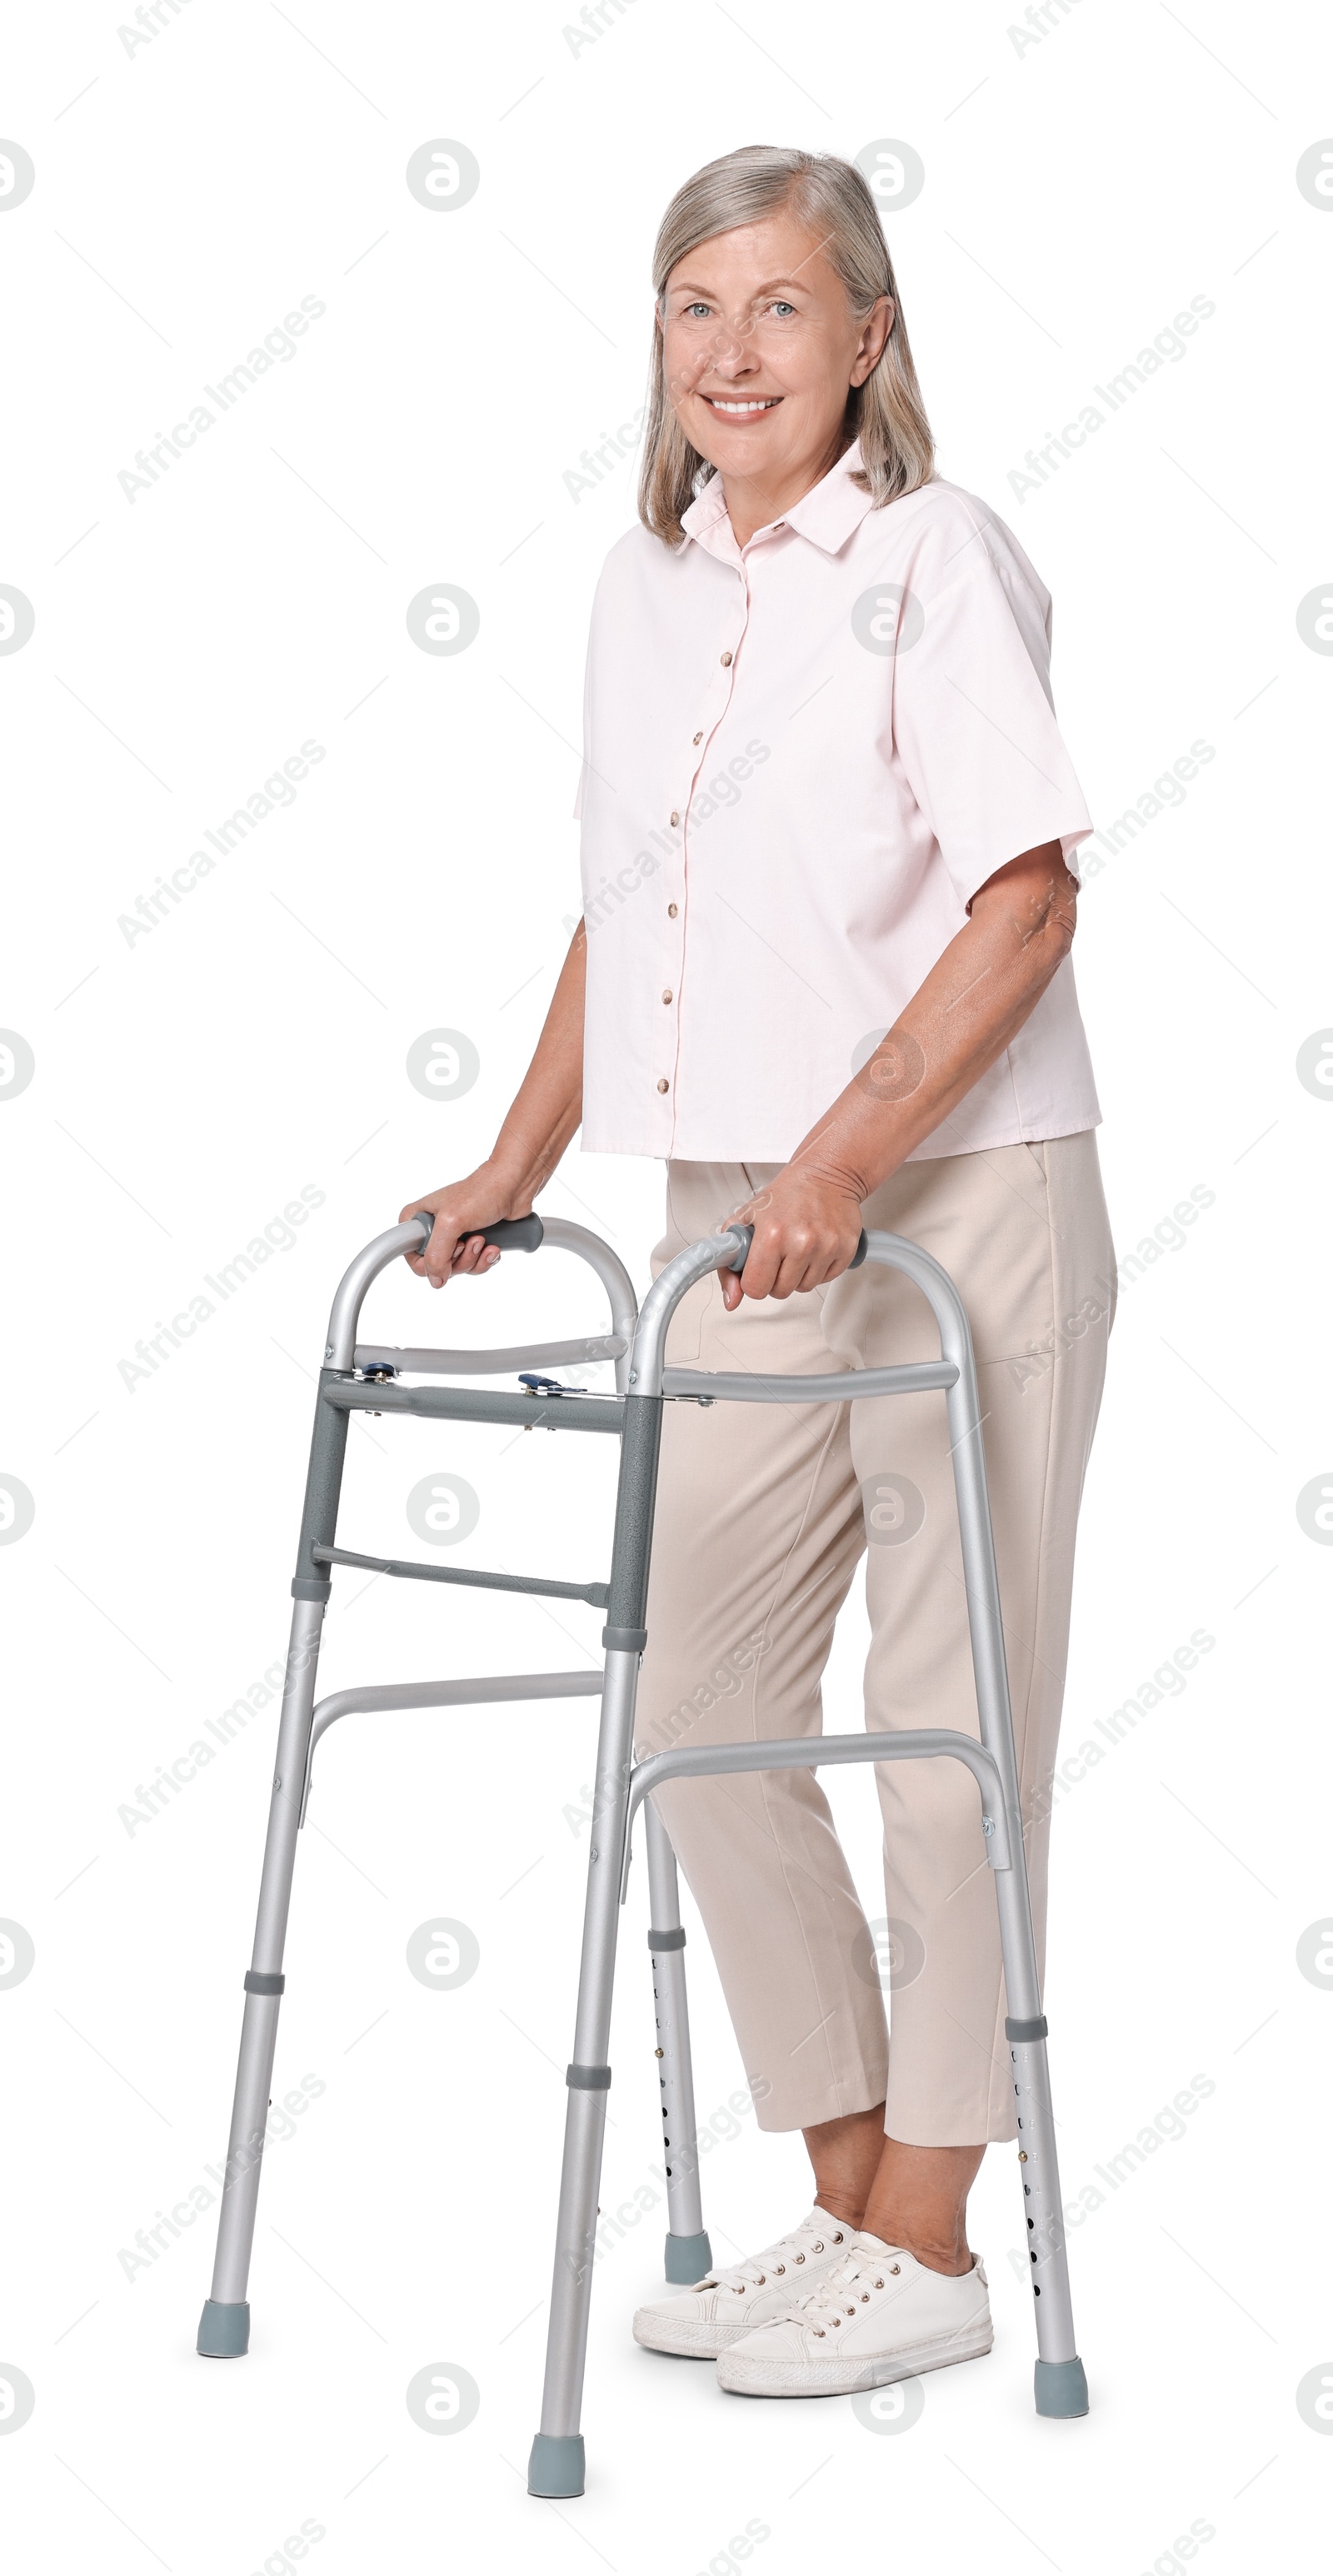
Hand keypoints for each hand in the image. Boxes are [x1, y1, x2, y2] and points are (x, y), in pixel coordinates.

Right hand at [399, 1162, 525, 1289]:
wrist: (514, 1185)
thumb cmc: (481, 1193)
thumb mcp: (451, 1222)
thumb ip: (436, 1255)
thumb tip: (436, 1281)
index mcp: (418, 1219)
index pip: (410, 1255)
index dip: (430, 1260)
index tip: (449, 1246)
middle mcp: (432, 1229)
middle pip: (437, 1266)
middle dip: (459, 1259)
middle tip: (470, 1240)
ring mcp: (453, 1237)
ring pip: (457, 1268)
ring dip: (474, 1259)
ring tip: (483, 1239)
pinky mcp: (473, 1242)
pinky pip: (474, 1265)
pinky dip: (485, 1260)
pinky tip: (493, 1246)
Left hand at [719, 1165, 863, 1308]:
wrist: (825, 1175)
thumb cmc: (785, 1196)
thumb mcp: (745, 1221)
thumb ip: (729, 1264)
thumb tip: (731, 1300)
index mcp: (772, 1234)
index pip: (755, 1288)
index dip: (753, 1282)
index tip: (756, 1269)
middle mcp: (801, 1242)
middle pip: (780, 1292)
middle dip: (775, 1279)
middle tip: (778, 1255)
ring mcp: (826, 1247)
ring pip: (804, 1288)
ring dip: (797, 1274)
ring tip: (797, 1248)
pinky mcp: (846, 1250)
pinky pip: (826, 1279)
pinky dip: (818, 1269)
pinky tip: (814, 1248)